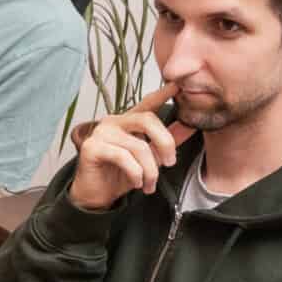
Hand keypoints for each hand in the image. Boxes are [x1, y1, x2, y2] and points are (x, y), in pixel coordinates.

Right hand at [69, 84, 191, 212]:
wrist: (95, 196)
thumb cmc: (119, 175)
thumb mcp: (149, 159)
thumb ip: (166, 142)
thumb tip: (190, 127)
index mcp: (128, 122)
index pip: (147, 103)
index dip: (163, 93)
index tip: (178, 85)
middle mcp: (113, 122)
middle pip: (147, 120)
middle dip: (165, 143)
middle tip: (170, 163)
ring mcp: (101, 133)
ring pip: (139, 146)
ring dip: (150, 169)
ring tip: (150, 184)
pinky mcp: (92, 147)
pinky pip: (124, 157)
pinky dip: (135, 173)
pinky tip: (136, 182)